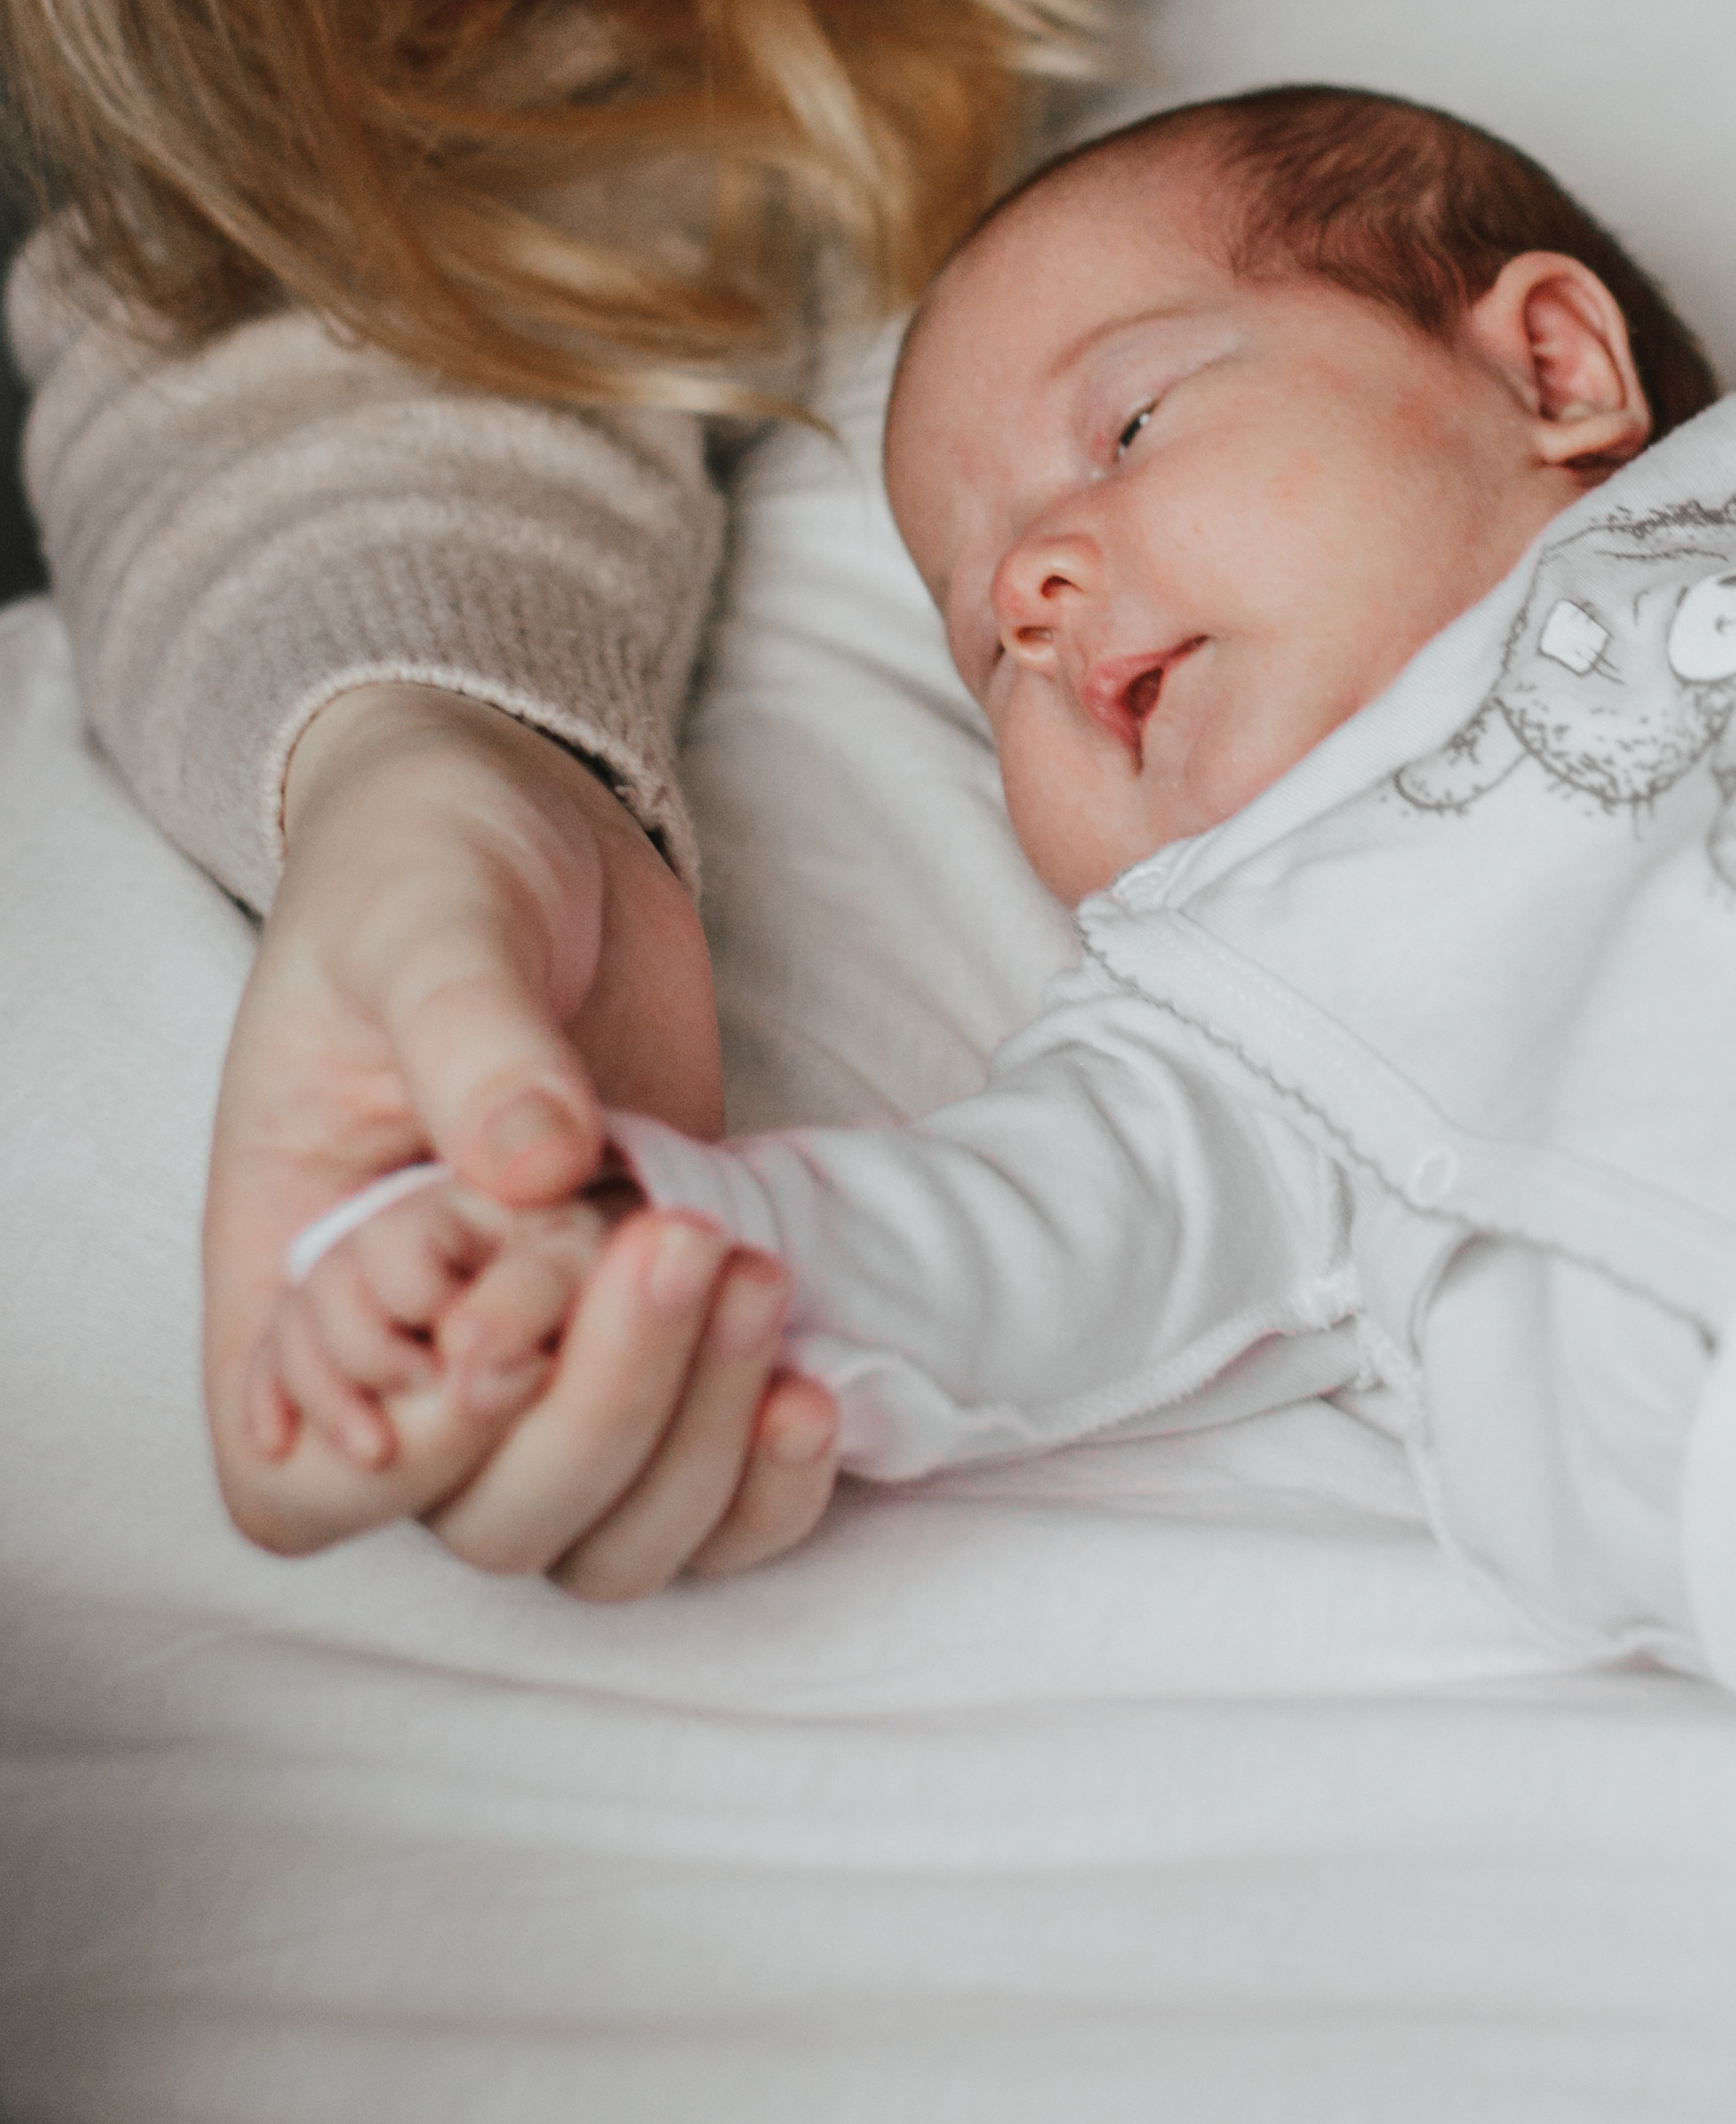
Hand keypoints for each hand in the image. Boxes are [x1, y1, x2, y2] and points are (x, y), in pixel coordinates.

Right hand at [204, 684, 839, 1591]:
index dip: (402, 1464)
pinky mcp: (671, 1322)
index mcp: (302, 1282)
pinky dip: (771, 1476)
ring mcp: (555, 1350)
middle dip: (601, 1415)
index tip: (493, 1329)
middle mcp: (422, 1351)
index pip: (299, 1494)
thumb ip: (473, 1038)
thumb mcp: (425, 925)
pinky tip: (815, 1376)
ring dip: (699, 1445)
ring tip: (755, 1271)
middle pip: (493, 1522)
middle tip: (682, 1239)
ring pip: (616, 1532)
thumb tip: (538, 1161)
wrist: (529, 823)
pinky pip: (718, 1485)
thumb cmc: (426, 868)